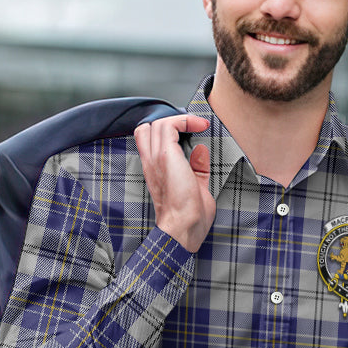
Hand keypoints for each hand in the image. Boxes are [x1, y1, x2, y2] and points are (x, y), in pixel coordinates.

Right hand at [134, 114, 212, 252]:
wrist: (183, 228)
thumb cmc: (189, 218)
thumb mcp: (196, 187)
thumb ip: (197, 168)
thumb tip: (200, 150)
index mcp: (154, 171)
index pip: (147, 141)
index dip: (166, 132)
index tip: (190, 132)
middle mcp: (151, 163)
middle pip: (147, 128)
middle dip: (169, 123)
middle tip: (191, 128)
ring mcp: (156, 159)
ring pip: (157, 123)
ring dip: (180, 120)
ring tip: (198, 125)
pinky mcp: (165, 156)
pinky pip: (169, 126)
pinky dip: (185, 121)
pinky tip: (199, 126)